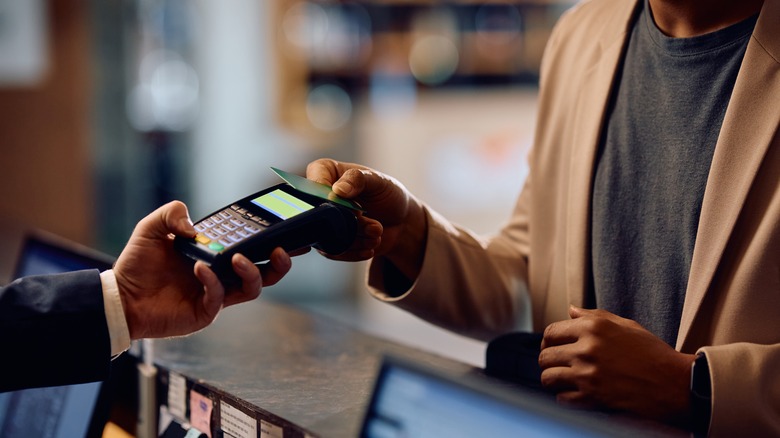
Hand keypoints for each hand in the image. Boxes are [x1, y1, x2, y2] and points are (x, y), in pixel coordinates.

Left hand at [113, 201, 291, 339]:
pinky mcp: (205, 312)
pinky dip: (213, 281)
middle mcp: (222, 275)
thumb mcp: (151, 228)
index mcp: (216, 255)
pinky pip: (220, 297)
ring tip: (239, 259)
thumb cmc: (137, 265)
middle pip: (266, 272)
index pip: (251, 247)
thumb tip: (195, 228)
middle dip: (281, 262)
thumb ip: (171, 214)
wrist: (119, 297)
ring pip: (253, 288)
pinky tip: (200, 269)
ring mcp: (216, 295)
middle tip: (282, 249)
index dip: (270, 239)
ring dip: (253, 271)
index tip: (285, 227)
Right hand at [306, 159, 426, 279]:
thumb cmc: (387, 194)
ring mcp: (323, 221)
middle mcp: (318, 197)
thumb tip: (338, 190)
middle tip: (374, 225)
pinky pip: (332, 252)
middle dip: (350, 223)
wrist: (400, 221)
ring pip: (326, 236)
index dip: (329, 197)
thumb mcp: (378, 181)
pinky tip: (370, 245)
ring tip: (377, 232)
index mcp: (324, 172)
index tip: (354, 205)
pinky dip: (354, 251)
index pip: (312, 183)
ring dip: (355, 239)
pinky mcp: (329, 241)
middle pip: (319, 215)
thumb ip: (358, 179)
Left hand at [539, 306, 694, 423]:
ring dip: (553, 379)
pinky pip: (561, 399)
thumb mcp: (626, 325)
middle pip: (545, 355)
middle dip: (548, 360)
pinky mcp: (592, 397)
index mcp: (593, 328)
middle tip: (558, 365)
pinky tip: (575, 393)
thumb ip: (594, 316)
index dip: (549, 340)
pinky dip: (565, 397)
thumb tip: (570, 310)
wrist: (674, 383)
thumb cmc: (652, 352)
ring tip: (563, 380)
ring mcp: (588, 374)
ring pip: (548, 377)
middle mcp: (587, 349)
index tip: (554, 346)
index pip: (551, 332)